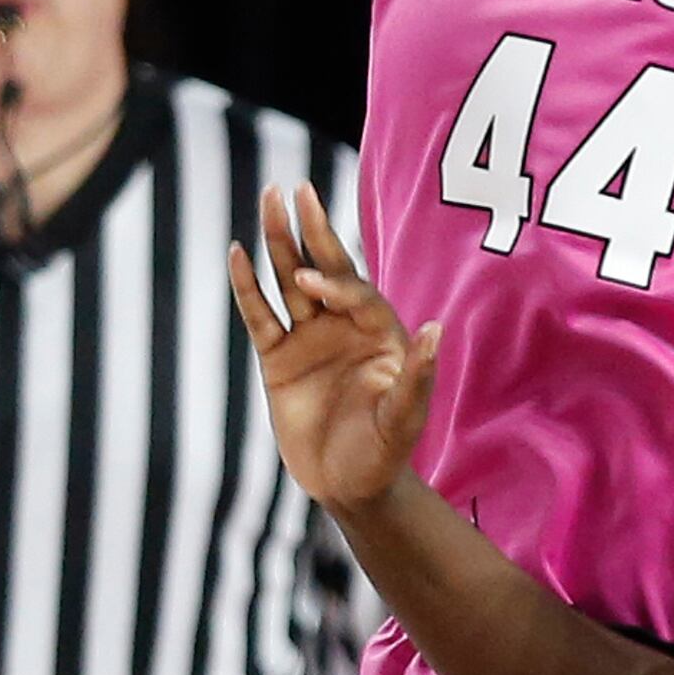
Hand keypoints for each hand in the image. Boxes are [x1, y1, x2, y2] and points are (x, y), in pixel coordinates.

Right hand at [227, 182, 437, 512]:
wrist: (350, 486)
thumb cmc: (385, 453)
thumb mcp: (404, 420)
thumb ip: (417, 377)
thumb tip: (436, 329)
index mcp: (380, 333)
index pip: (357, 294)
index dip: (337, 286)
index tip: (311, 283)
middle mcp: (344, 326)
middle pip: (325, 268)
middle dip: (311, 230)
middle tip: (297, 188)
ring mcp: (309, 339)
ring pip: (289, 281)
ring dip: (278, 242)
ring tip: (268, 197)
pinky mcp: (278, 359)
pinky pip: (261, 316)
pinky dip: (248, 287)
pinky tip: (237, 253)